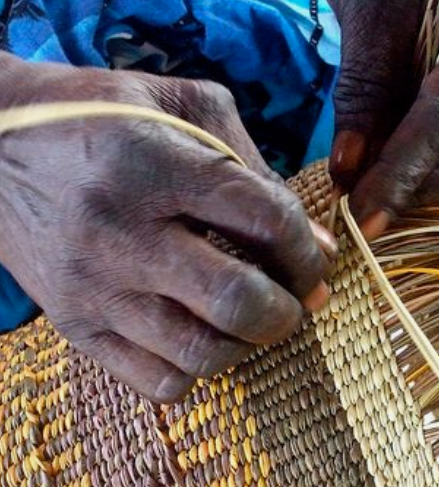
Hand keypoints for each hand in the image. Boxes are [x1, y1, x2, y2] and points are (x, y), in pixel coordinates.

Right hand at [0, 53, 333, 402]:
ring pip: (200, 353)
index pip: (264, 219)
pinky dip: (197, 370)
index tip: (314, 260)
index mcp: (156, 164)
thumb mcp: (182, 104)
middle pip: (235, 300)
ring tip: (250, 320)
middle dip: (288, 311)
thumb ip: (256, 166)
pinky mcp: (75, 327)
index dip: (307, 249)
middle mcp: (123, 233)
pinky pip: (157, 382)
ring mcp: (94, 288)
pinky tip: (199, 336)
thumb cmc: (101, 117)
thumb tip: (316, 245)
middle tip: (294, 302)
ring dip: (248, 345)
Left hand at [318, 0, 438, 236]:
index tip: (364, 213)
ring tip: (375, 182)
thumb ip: (366, 84)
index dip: (405, 170)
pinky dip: (432, 173)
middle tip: (361, 200)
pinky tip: (396, 170)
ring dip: (427, 187)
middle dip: (421, 186)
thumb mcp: (372, 1)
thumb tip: (349, 170)